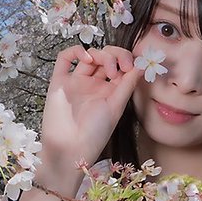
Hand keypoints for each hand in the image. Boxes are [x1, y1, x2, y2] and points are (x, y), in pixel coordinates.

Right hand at [37, 45, 143, 186]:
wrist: (70, 148)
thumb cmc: (95, 134)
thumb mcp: (116, 107)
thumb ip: (127, 85)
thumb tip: (141, 64)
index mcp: (110, 91)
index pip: (120, 66)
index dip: (127, 60)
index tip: (131, 67)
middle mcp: (93, 85)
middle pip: (105, 58)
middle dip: (115, 56)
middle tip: (118, 69)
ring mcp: (76, 82)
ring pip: (89, 56)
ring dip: (100, 54)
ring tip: (106, 69)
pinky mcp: (60, 82)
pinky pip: (64, 59)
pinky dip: (76, 51)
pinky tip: (87, 58)